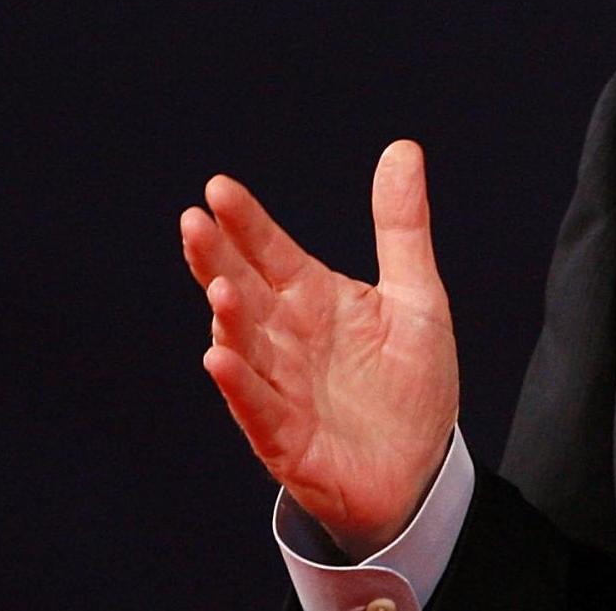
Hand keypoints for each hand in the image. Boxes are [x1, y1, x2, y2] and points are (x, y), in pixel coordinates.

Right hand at [181, 139, 459, 558]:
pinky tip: (220, 359)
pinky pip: (257, 409)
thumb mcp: (417, 295)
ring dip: (229, 320)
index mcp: (313, 298)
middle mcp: (287, 337)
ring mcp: (281, 387)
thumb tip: (402, 148)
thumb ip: (402, 226)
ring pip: (245, 347)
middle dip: (217, 259)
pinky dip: (240, 385)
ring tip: (219, 288)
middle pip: (244, 290)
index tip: (219, 188)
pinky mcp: (287, 439)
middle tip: (194, 223)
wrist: (421, 467)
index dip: (246, 223)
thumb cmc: (411, 382)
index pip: (271, 251)